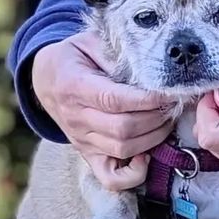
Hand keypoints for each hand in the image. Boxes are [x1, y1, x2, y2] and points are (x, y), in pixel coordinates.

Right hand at [31, 31, 174, 190]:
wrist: (45, 77)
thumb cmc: (74, 56)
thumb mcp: (91, 41)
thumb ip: (117, 54)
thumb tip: (149, 69)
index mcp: (75, 86)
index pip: (114, 99)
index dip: (146, 99)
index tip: (168, 91)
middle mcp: (76, 117)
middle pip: (123, 128)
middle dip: (156, 117)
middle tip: (173, 103)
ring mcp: (81, 139)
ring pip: (122, 149)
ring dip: (153, 137)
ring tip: (167, 119)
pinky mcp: (87, 154)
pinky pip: (109, 176)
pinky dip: (132, 174)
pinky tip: (147, 154)